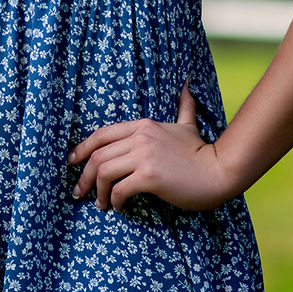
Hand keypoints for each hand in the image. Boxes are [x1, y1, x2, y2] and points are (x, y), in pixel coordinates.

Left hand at [67, 79, 227, 212]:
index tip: (72, 162)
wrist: (219, 171)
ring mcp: (144, 156)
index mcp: (143, 125)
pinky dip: (115, 201)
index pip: (102, 135)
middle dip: (85, 177)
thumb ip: (184, 106)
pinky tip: (120, 208)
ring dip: (98, 192)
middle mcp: (140, 137)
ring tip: (101, 204)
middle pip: (98, 156)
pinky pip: (120, 190)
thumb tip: (187, 83)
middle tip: (80, 193)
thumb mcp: (187, 124)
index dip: (82, 149)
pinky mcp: (150, 176)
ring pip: (104, 173)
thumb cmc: (201, 152)